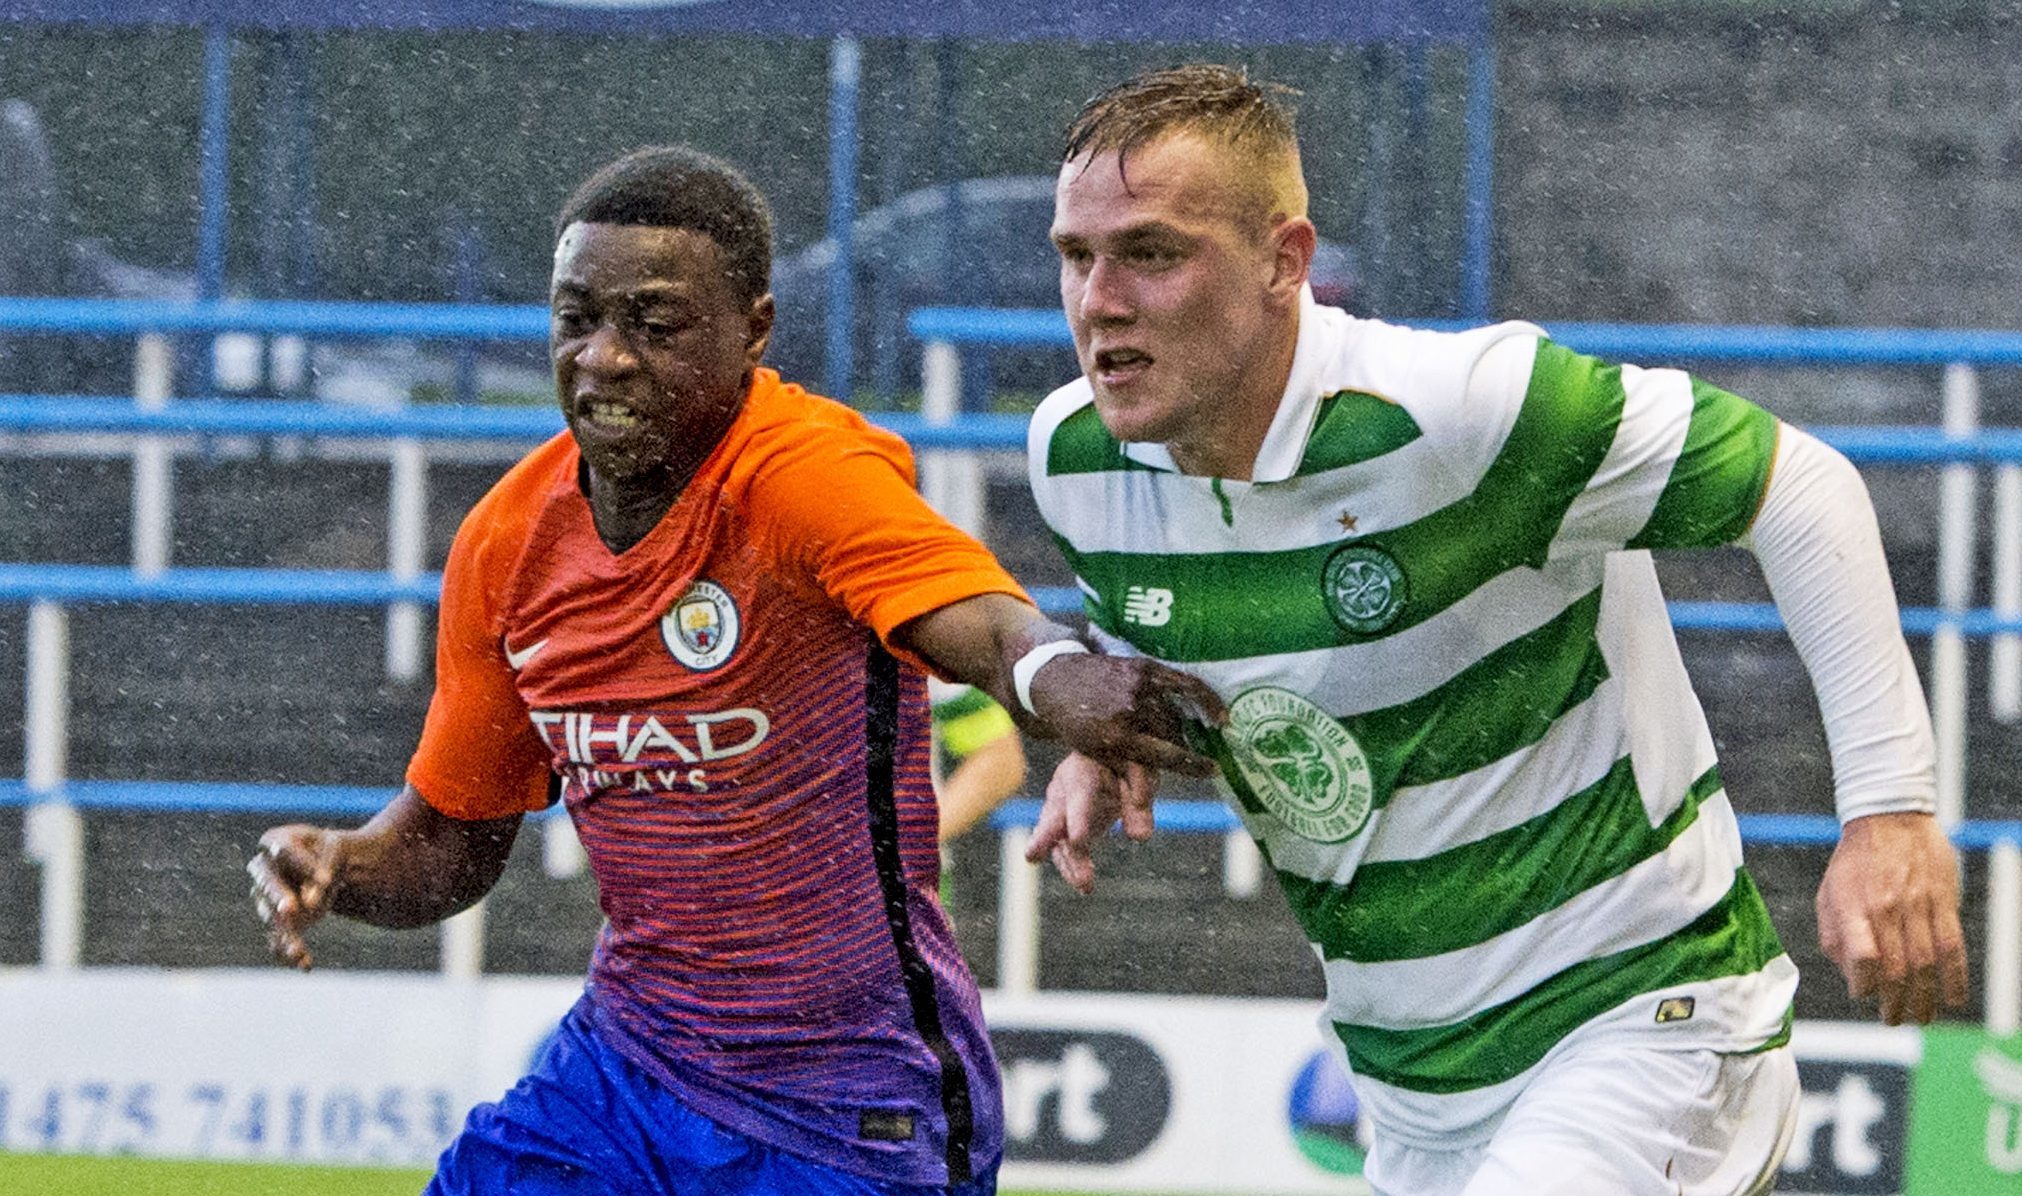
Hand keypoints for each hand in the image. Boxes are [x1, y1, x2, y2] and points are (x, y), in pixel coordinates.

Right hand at [247, 824, 346, 970]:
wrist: (329, 866)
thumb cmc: (330, 851)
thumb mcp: (336, 851)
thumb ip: (324, 871)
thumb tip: (310, 903)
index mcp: (276, 841)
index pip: (284, 850)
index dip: (303, 865)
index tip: (326, 880)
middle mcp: (264, 870)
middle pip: (266, 883)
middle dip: (277, 896)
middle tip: (290, 910)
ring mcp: (267, 897)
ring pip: (271, 916)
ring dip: (283, 932)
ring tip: (297, 951)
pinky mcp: (276, 920)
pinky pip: (278, 937)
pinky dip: (290, 951)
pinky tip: (305, 964)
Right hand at [1024, 751, 1158, 892]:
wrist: (1113, 753)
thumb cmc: (1127, 756)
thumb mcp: (1141, 768)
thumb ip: (1141, 795)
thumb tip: (1139, 837)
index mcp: (1082, 768)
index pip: (1079, 795)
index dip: (1078, 818)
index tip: (1079, 841)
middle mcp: (1064, 790)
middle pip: (1053, 816)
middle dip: (1044, 837)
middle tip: (1032, 856)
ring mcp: (1061, 809)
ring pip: (1058, 839)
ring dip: (1069, 863)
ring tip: (1085, 885)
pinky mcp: (1067, 826)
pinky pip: (1066, 849)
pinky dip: (1074, 867)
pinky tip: (1085, 886)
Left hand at [1025, 651, 1225, 778]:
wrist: (1056, 677)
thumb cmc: (1076, 723)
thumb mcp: (1095, 753)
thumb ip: (1127, 771)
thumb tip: (1151, 799)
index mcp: (1116, 739)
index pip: (1166, 756)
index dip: (1194, 766)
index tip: (1215, 771)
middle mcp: (1129, 713)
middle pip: (1173, 734)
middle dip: (1185, 747)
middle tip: (1196, 755)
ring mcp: (1137, 687)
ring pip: (1177, 713)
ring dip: (1188, 726)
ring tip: (1201, 733)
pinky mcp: (1144, 667)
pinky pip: (1182, 684)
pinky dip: (1203, 697)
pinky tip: (1217, 711)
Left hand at [1815, 811, 1968, 1024]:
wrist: (1889, 818)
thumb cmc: (1854, 862)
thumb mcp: (1828, 893)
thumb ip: (1833, 935)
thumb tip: (1848, 975)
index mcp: (1853, 908)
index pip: (1863, 957)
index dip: (1864, 984)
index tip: (1864, 995)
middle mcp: (1886, 909)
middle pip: (1896, 968)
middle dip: (1896, 1002)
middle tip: (1894, 1019)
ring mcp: (1917, 906)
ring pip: (1925, 963)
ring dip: (1924, 998)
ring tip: (1920, 1017)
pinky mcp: (1943, 902)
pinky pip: (1953, 947)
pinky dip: (1955, 977)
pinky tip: (1953, 999)